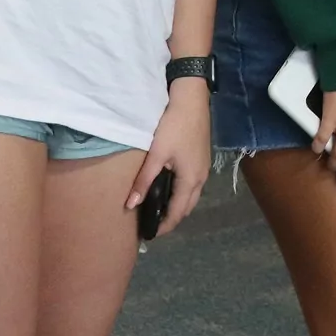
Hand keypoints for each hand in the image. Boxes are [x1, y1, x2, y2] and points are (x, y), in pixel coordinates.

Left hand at [127, 78, 209, 237]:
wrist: (192, 100)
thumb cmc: (174, 127)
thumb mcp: (156, 154)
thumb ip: (144, 181)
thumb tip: (130, 205)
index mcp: (190, 180)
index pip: (177, 212)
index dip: (164, 226)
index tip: (149, 235)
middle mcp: (201, 177)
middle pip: (187, 207)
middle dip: (172, 218)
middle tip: (152, 223)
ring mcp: (204, 167)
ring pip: (192, 196)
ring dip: (178, 206)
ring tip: (159, 208)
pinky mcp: (202, 158)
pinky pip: (193, 185)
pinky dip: (182, 193)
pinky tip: (170, 187)